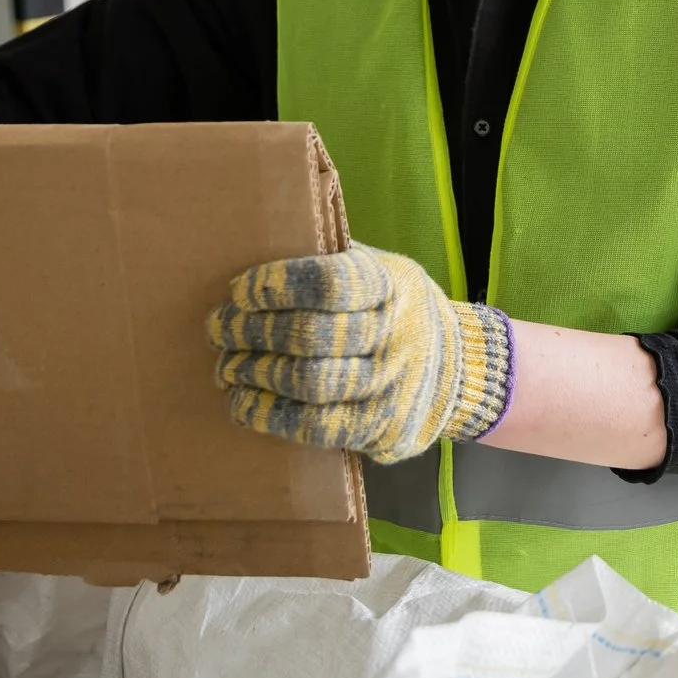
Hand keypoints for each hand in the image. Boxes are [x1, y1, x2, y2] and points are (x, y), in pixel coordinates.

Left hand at [208, 245, 512, 462]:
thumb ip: (335, 263)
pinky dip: (269, 415)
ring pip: (309, 383)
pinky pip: (315, 427)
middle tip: (219, 329)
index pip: (329, 283)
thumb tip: (257, 249)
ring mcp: (391, 384)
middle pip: (311, 336)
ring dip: (255, 373)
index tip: (239, 290)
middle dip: (252, 332)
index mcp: (393, 284)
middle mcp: (396, 333)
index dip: (276, 286)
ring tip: (227, 365)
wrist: (457, 368)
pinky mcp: (381, 428)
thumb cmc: (395, 310)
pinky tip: (242, 402)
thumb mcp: (382, 271)